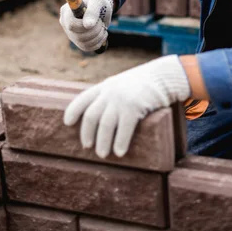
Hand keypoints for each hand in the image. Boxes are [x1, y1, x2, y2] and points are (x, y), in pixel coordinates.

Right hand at [59, 0, 113, 51]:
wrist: (101, 8)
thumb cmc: (98, 2)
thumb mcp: (97, 2)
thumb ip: (92, 12)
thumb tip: (88, 25)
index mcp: (66, 11)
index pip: (71, 25)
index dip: (84, 26)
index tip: (97, 21)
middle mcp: (65, 23)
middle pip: (78, 36)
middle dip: (95, 31)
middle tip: (101, 23)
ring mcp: (71, 34)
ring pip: (83, 43)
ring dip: (98, 37)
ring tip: (103, 27)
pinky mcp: (78, 41)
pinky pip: (86, 48)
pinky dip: (98, 43)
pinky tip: (102, 34)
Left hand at [63, 55, 190, 157]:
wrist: (163, 76)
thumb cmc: (144, 84)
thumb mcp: (122, 84)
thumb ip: (111, 95)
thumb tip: (100, 117)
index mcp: (105, 86)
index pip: (83, 98)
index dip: (73, 111)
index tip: (67, 123)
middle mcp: (110, 92)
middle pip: (91, 116)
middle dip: (87, 133)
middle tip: (87, 146)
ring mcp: (122, 99)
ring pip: (105, 125)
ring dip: (102, 142)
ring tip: (103, 154)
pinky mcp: (134, 107)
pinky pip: (123, 129)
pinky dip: (120, 142)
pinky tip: (120, 152)